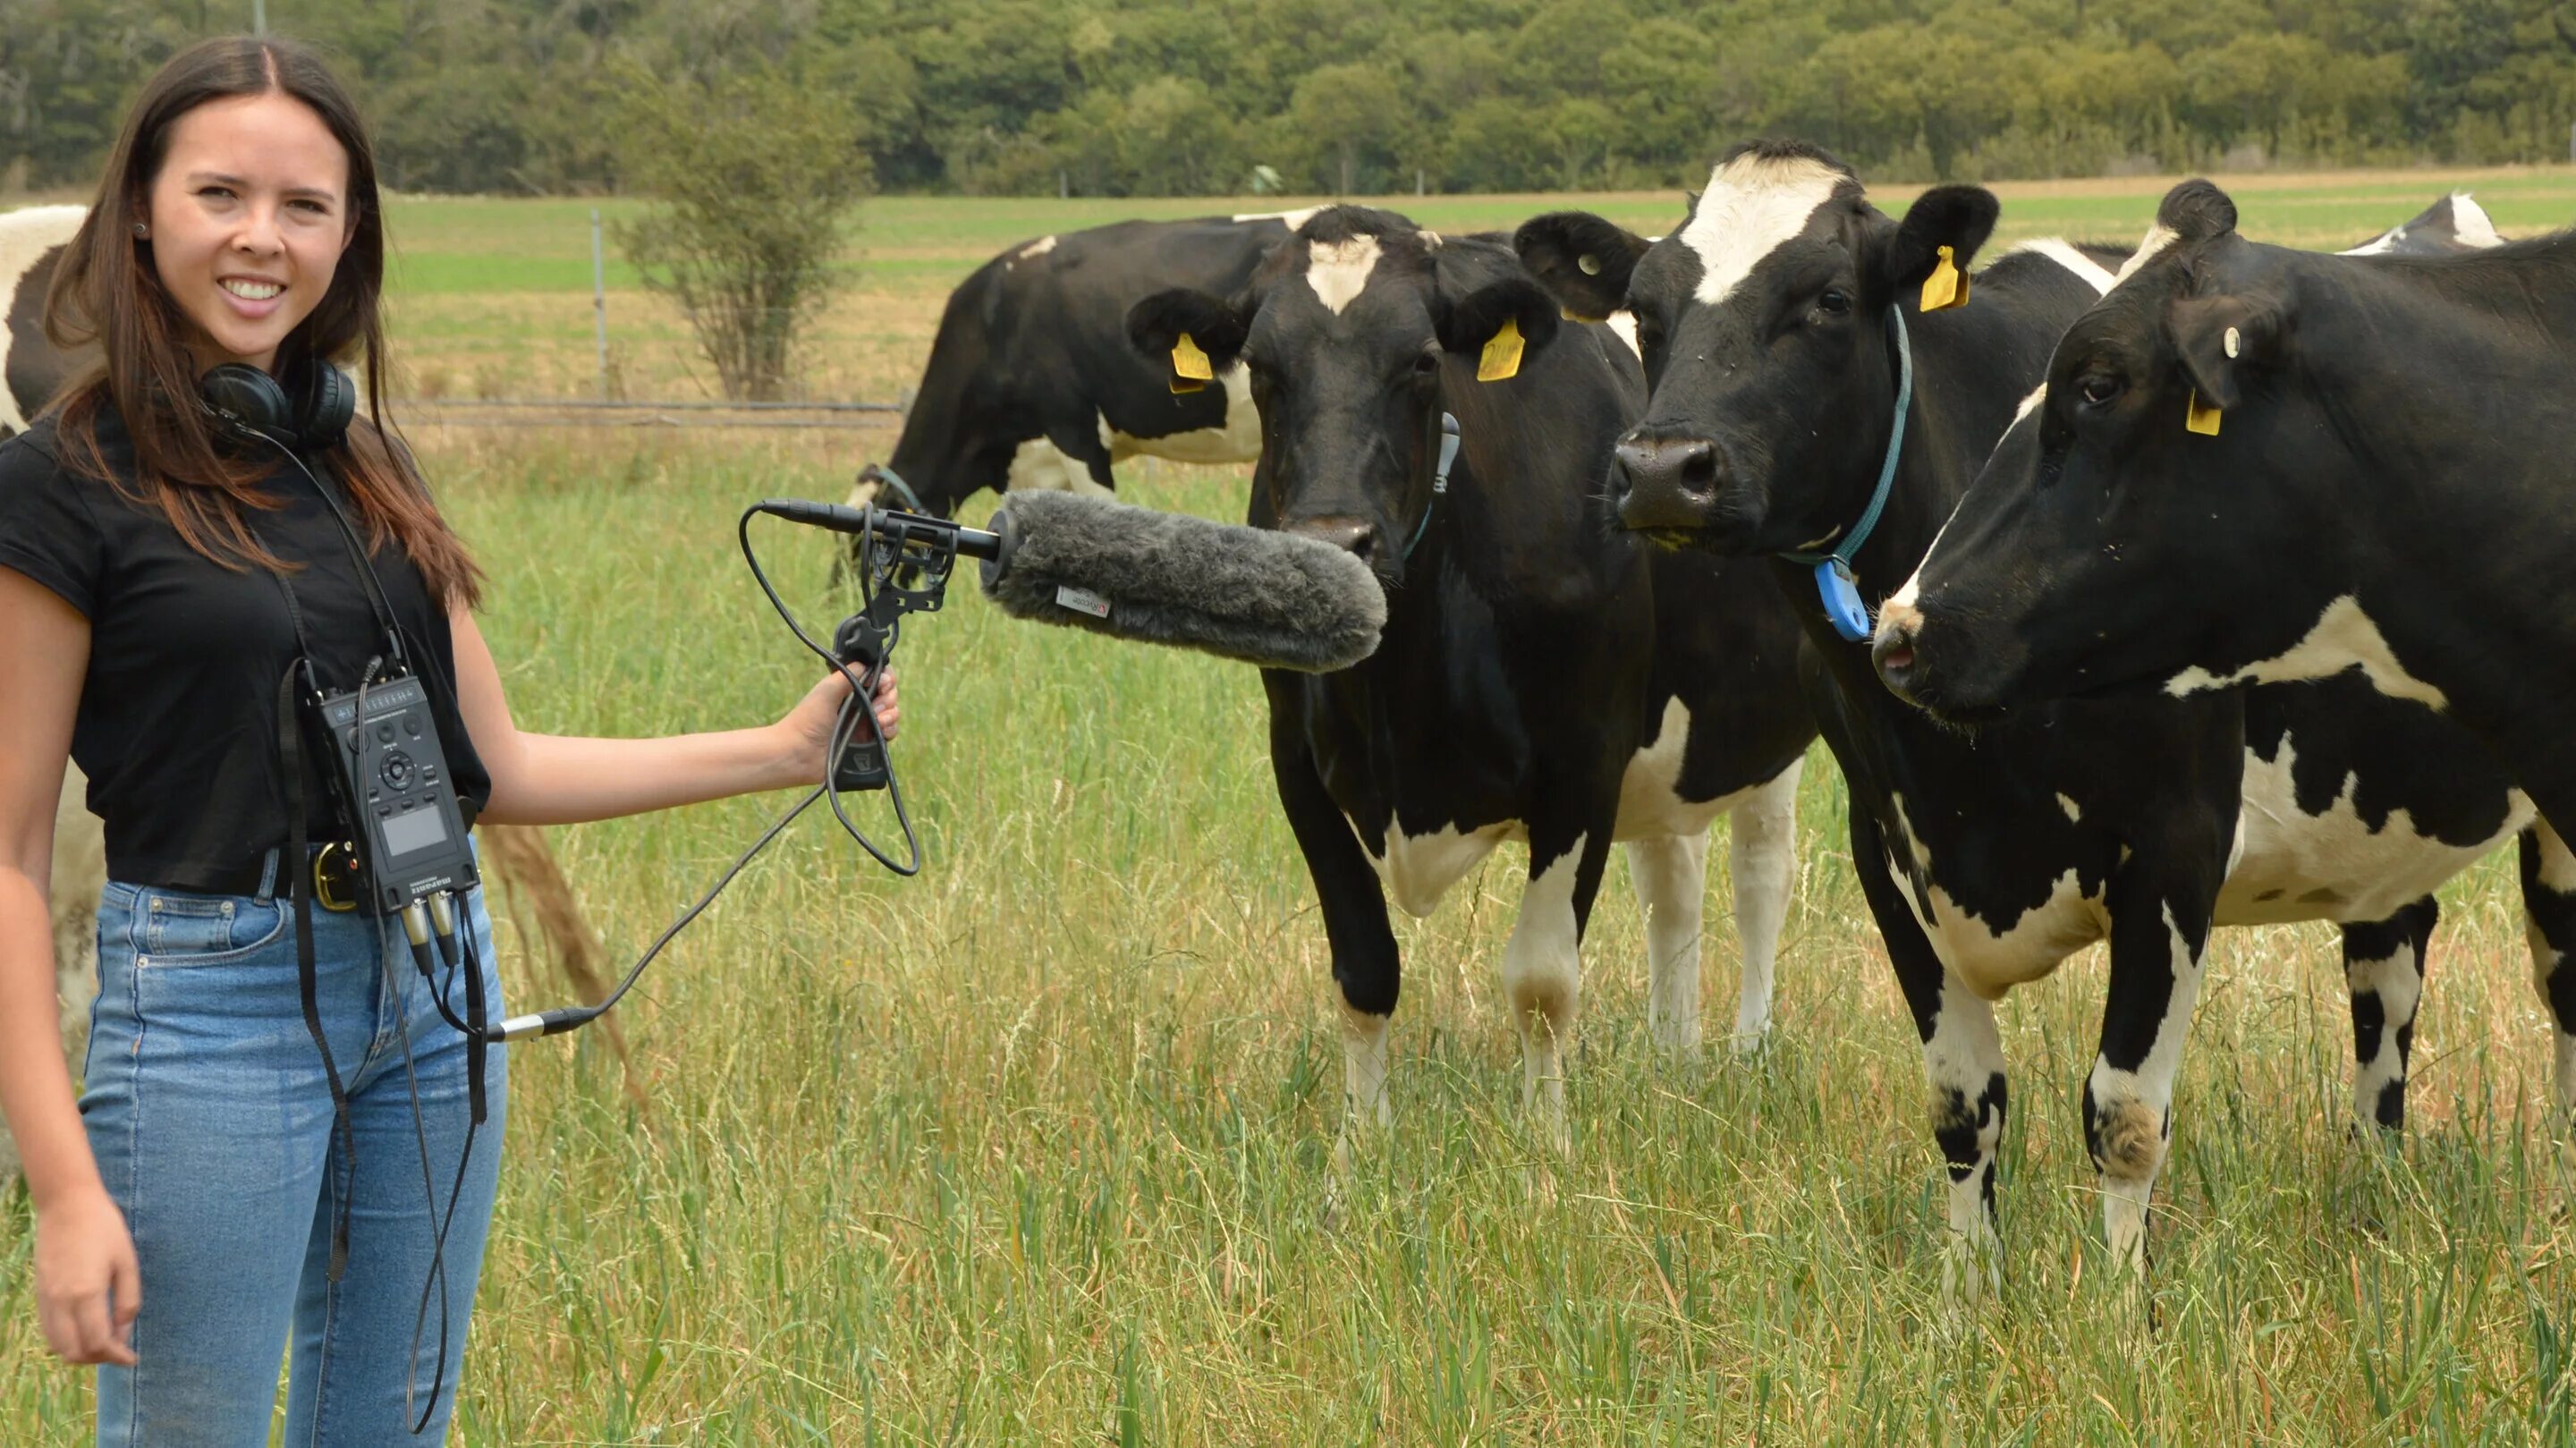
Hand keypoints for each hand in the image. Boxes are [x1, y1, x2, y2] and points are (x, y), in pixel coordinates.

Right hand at [34, 1189, 138, 1365]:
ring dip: (80, 1352)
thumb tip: (123, 1333)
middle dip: (98, 1359)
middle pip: (74, 1352)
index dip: (116, 1356)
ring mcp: (46, 1299)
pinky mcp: (39, 1293)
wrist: (67, 1204)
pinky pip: (48, 1330)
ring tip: (104, 1342)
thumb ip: (127, 1300)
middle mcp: (61, 1301)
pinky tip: (85, 1330)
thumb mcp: (127, 1262)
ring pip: (57, 1345)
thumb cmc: (104, 1228)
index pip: (97, 1343)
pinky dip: (65, 1340)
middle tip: (119, 1351)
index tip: (132, 1359)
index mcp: (86, 1293)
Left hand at [776, 663, 900, 784]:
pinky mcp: (869, 743)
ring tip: (878, 720)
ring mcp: (865, 724)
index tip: (883, 683)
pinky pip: (889, 732)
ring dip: (891, 713)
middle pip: (888, 693)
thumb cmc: (807, 720)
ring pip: (892, 712)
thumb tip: (868, 664)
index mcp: (849, 690)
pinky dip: (891, 729)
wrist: (799, 754)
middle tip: (877, 705)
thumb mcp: (826, 690)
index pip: (876, 676)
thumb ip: (848, 674)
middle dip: (889, 696)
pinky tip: (882, 731)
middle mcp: (859, 705)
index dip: (885, 677)